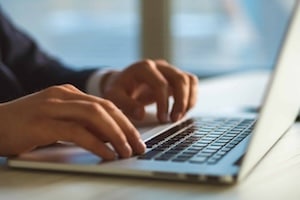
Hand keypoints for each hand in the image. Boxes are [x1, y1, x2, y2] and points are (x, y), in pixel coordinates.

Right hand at [0, 84, 145, 159]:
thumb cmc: (25, 126)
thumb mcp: (57, 120)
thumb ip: (80, 124)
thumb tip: (108, 138)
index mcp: (69, 93)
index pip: (105, 104)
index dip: (124, 121)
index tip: (136, 137)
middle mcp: (63, 95)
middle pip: (105, 108)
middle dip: (126, 128)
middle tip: (139, 146)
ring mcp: (52, 107)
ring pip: (94, 116)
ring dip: (115, 135)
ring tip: (127, 151)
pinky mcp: (42, 123)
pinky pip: (77, 131)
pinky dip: (96, 143)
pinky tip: (107, 154)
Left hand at [102, 59, 198, 122]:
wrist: (121, 83)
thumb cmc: (117, 89)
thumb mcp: (114, 97)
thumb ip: (126, 104)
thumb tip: (141, 114)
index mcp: (144, 68)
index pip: (161, 84)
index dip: (164, 103)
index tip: (162, 119)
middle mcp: (159, 66)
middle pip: (180, 79)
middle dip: (180, 102)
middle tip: (174, 120)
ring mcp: (169, 70)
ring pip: (188, 80)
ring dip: (188, 100)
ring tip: (179, 117)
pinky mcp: (175, 77)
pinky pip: (191, 83)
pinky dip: (191, 97)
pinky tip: (182, 111)